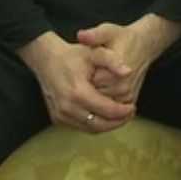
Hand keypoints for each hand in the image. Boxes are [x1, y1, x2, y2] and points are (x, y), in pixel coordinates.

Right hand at [17, 31, 135, 132]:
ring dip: (107, 126)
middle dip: (117, 122)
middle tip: (130, 114)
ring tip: (121, 116)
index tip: (133, 106)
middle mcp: (67, 108)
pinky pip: (80, 127)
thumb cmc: (73, 55)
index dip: (122, 111)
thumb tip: (129, 72)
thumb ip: (112, 60)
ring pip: (89, 129)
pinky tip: (105, 116)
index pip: (106, 110)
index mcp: (78, 92)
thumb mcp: (95, 52)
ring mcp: (60, 115)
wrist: (47, 60)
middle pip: (99, 125)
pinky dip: (95, 125)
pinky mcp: (57, 118)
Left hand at [77, 14, 180, 104]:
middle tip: (91, 72)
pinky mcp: (130, 100)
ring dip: (96, 94)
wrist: (145, 44)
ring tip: (98, 77)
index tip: (85, 66)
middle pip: (93, 96)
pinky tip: (104, 86)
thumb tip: (81, 35)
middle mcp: (123, 86)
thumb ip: (94, 35)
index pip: (88, 84)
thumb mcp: (108, 31)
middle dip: (88, 87)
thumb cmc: (123, 37)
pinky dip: (105, 100)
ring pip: (101, 103)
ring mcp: (127, 95)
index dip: (82, 77)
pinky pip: (110, 107)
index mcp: (115, 72)